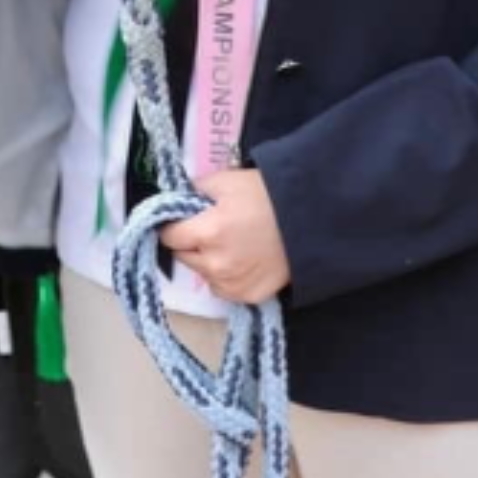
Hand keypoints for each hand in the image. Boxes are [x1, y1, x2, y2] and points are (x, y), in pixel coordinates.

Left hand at [159, 169, 290, 304]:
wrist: (308, 220)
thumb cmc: (265, 195)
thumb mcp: (226, 180)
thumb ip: (196, 189)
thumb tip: (179, 199)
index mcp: (206, 233)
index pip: (169, 236)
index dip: (173, 226)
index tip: (182, 221)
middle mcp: (215, 265)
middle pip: (184, 256)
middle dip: (190, 243)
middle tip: (210, 229)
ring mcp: (232, 285)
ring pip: (203, 274)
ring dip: (207, 261)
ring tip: (229, 244)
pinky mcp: (249, 297)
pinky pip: (223, 288)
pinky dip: (226, 277)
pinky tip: (242, 260)